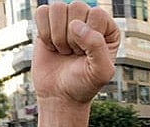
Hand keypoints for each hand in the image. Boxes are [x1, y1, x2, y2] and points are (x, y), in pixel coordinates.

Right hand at [31, 3, 119, 126]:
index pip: (96, 14)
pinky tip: (51, 45)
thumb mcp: (100, 71)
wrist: (60, 95)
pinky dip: (43, 32)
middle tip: (73, 54)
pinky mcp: (48, 23)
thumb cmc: (83, 84)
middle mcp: (89, 20)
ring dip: (57, 35)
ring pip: (58, 8)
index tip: (85, 55)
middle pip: (76, 7)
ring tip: (64, 50)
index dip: (88, 36)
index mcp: (107, 28)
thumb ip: (97, 46)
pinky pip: (42, 11)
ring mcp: (68, 19)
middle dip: (71, 37)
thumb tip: (76, 25)